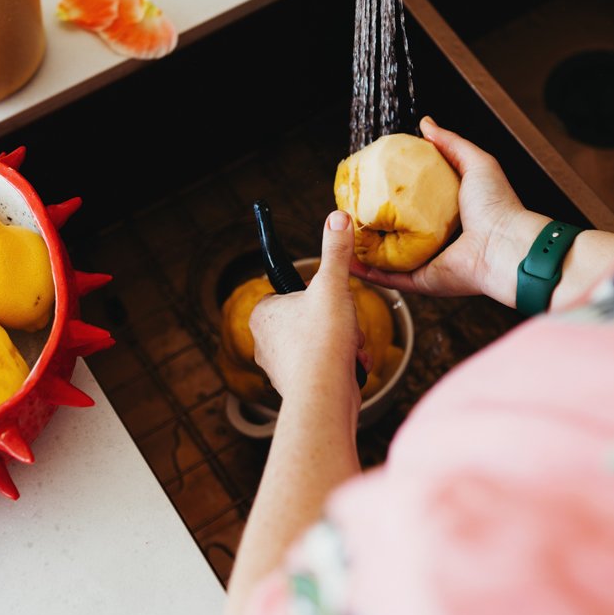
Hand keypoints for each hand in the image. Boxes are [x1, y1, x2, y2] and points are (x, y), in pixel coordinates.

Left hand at [250, 210, 371, 410]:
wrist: (324, 396)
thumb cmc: (321, 341)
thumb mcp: (332, 286)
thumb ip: (336, 252)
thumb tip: (338, 218)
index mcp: (263, 312)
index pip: (291, 291)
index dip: (316, 294)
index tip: (328, 301)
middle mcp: (263, 341)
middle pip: (310, 318)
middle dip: (337, 322)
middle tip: (343, 326)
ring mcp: (278, 366)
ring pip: (321, 342)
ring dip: (344, 343)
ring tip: (347, 349)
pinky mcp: (295, 387)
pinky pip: (324, 366)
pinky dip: (342, 364)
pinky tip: (350, 368)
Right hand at [350, 116, 550, 305]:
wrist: (504, 245)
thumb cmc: (496, 205)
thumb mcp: (476, 163)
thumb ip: (450, 144)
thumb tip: (425, 123)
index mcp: (449, 215)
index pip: (414, 205)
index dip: (392, 197)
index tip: (370, 185)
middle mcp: (437, 241)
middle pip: (396, 232)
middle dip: (371, 224)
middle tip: (349, 210)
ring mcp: (427, 263)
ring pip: (386, 258)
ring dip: (363, 249)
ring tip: (340, 234)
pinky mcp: (421, 281)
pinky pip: (389, 278)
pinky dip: (366, 272)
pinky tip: (347, 261)